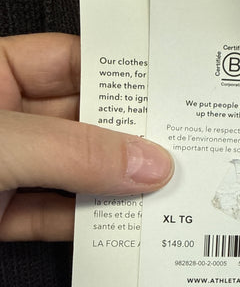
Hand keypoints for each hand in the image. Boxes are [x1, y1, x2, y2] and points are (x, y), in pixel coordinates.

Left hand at [0, 33, 173, 240]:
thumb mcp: (4, 144)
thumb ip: (74, 152)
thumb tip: (145, 162)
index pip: (71, 60)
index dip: (121, 73)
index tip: (167, 87)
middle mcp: (5, 118)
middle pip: (81, 121)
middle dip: (128, 137)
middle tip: (175, 146)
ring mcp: (5, 168)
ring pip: (73, 172)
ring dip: (115, 187)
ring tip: (161, 190)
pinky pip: (53, 215)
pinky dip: (86, 224)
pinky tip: (119, 226)